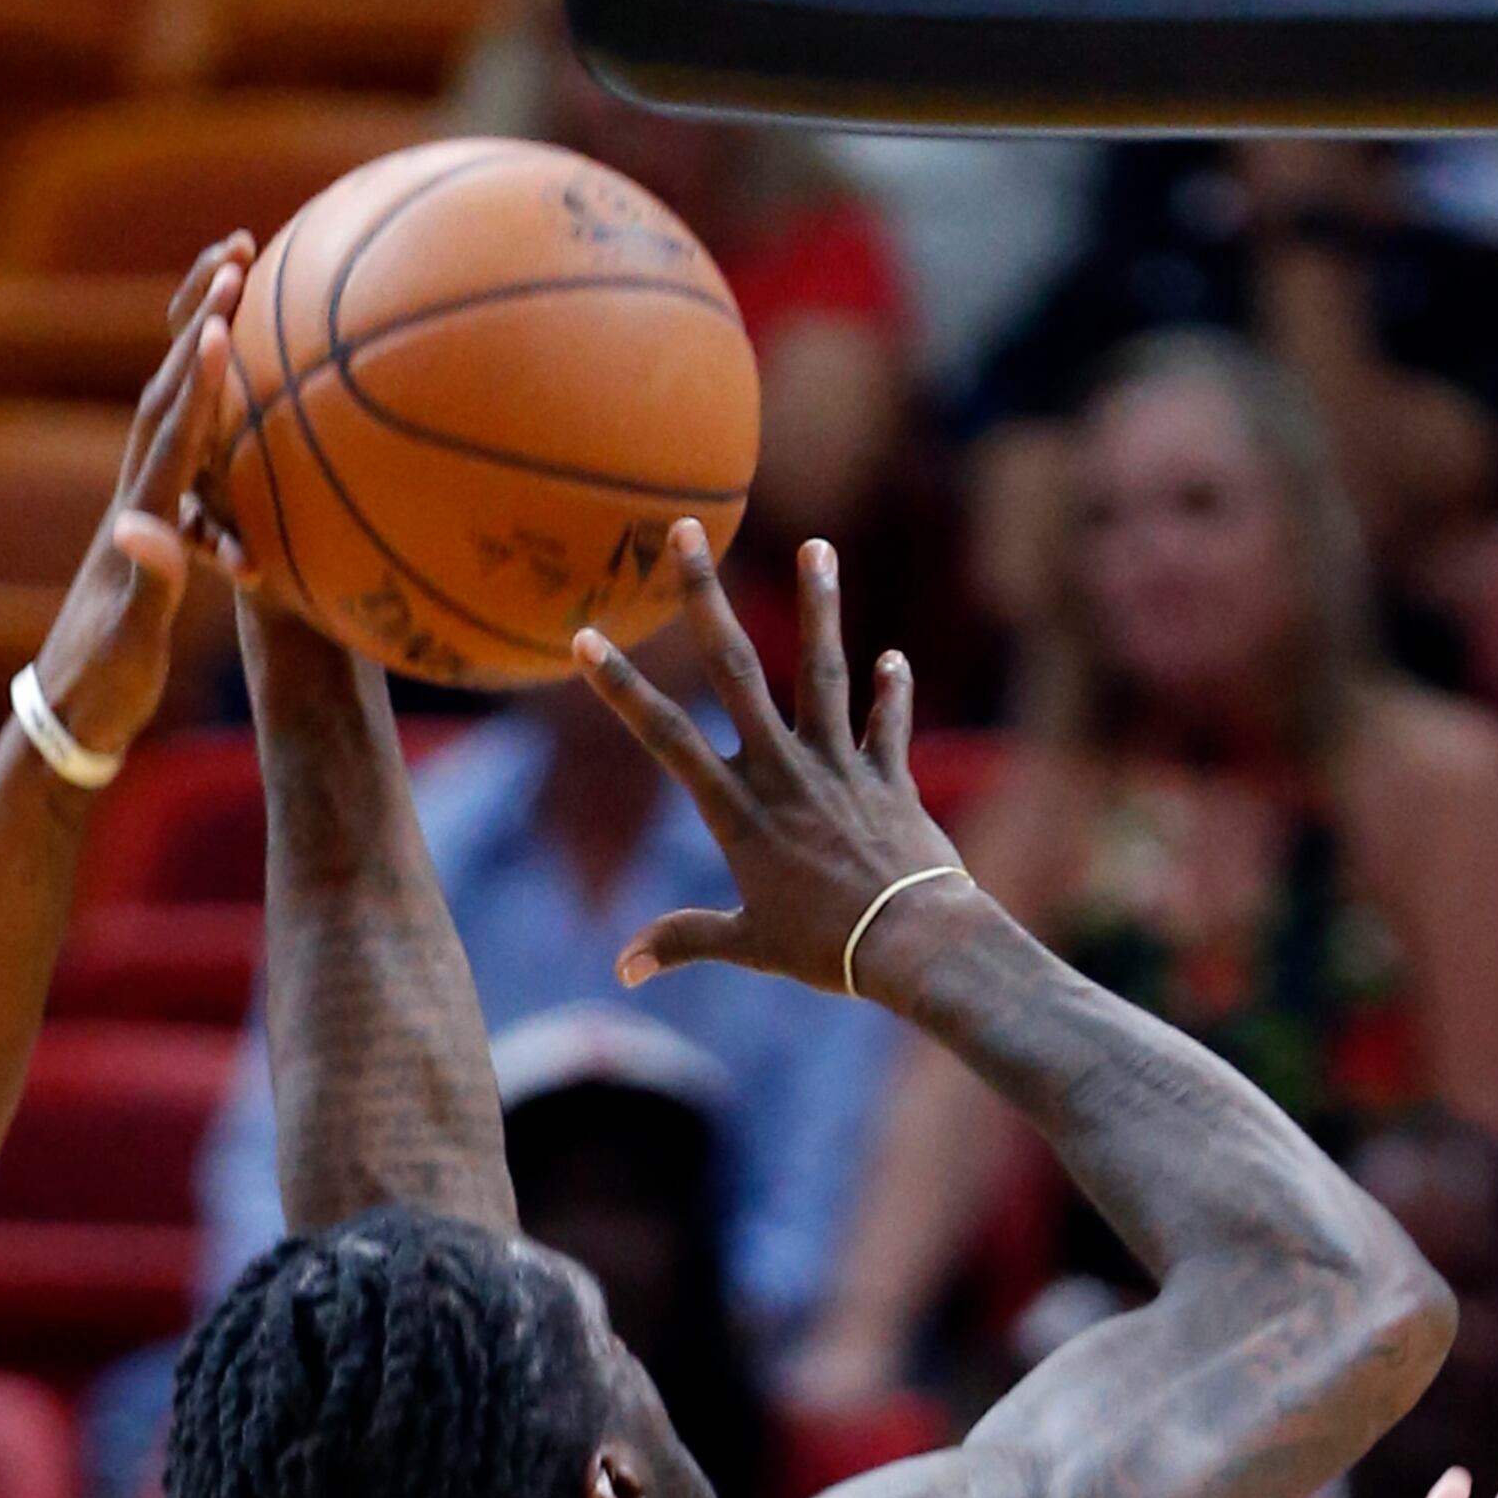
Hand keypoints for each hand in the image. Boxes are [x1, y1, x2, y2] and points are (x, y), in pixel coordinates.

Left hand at [23, 243, 246, 774]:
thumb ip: (149, 587)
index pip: (173, 438)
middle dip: (201, 320)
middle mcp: (133, 496)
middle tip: (241, 255)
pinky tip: (233, 376)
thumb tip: (145, 531)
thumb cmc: (105, 686)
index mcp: (138, 522)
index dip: (201, 381)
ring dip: (199, 339)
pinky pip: (182, 439)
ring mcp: (137, 501)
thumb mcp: (132, 645)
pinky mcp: (147, 516)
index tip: (226, 320)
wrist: (66, 710)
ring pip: (169, 402)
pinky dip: (207, 395)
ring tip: (236, 281)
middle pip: (167, 390)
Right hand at [575, 530, 970, 998]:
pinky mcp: (891, 775)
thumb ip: (684, 941)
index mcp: (738, 811)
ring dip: (820, 604)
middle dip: (704, 595)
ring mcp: (839, 766)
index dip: (622, 688)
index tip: (586, 637)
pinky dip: (892, 691)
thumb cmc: (824, 952)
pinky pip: (887, 723)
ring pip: (823, 669)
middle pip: (734, 669)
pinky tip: (892, 658)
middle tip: (685, 529)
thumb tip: (623, 968)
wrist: (911, 945)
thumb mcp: (747, 947)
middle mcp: (784, 772)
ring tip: (818, 546)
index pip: (666, 737)